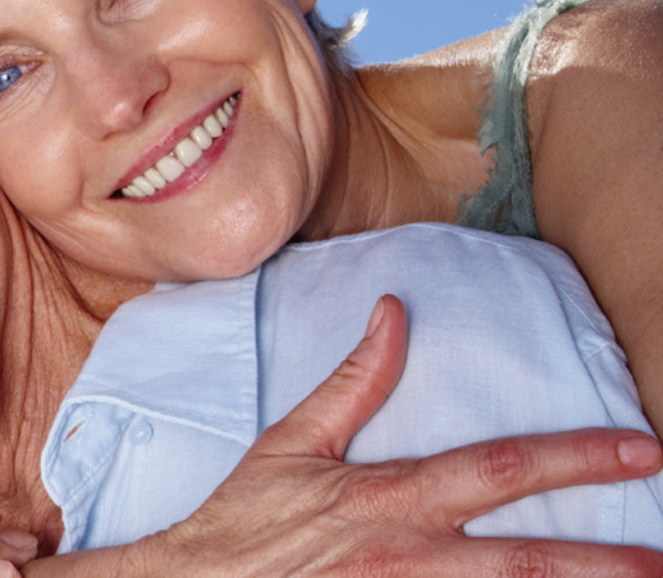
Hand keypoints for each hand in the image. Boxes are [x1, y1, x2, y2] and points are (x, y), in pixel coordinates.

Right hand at [27, 295, 662, 576]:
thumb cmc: (243, 520)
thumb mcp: (293, 442)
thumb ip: (356, 382)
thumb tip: (394, 313)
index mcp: (391, 498)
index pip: (499, 470)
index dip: (575, 458)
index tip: (640, 451)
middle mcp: (408, 554)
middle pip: (526, 561)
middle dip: (603, 561)